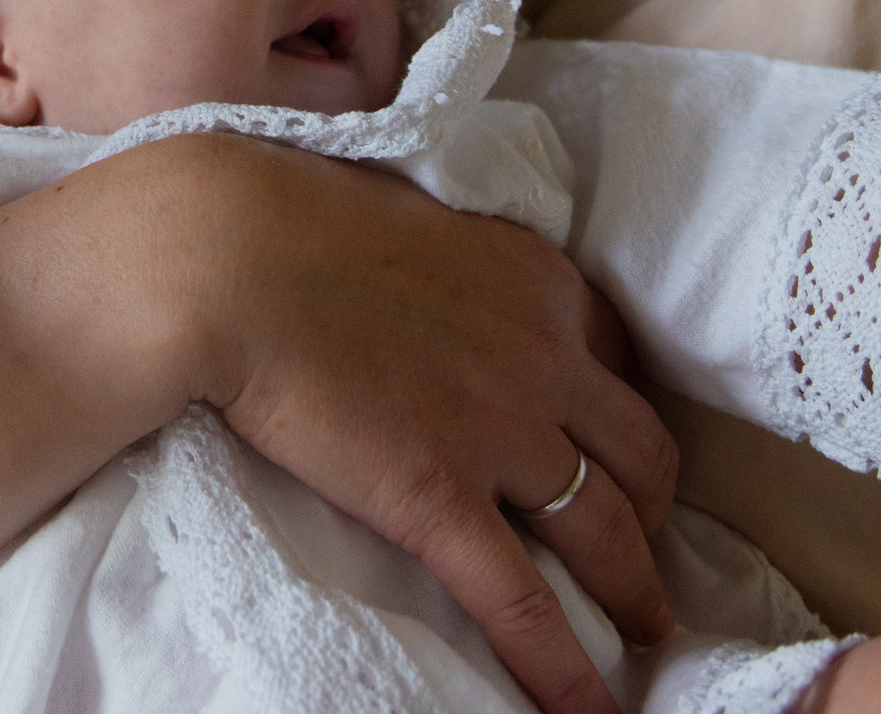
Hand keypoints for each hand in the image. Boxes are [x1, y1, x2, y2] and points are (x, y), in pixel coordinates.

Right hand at [165, 134, 676, 713]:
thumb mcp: (407, 215)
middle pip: (639, 453)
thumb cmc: (287, 219)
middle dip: (653, 512)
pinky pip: (523, 603)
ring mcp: (499, 432)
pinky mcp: (439, 498)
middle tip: (642, 550)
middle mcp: (542, 357)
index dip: (624, 420)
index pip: (618, 362)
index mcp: (535, 282)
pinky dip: (564, 670)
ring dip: (634, 592)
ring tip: (641, 633)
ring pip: (606, 533)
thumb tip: (429, 276)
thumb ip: (445, 259)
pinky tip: (588, 713)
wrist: (227, 254)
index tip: (616, 453)